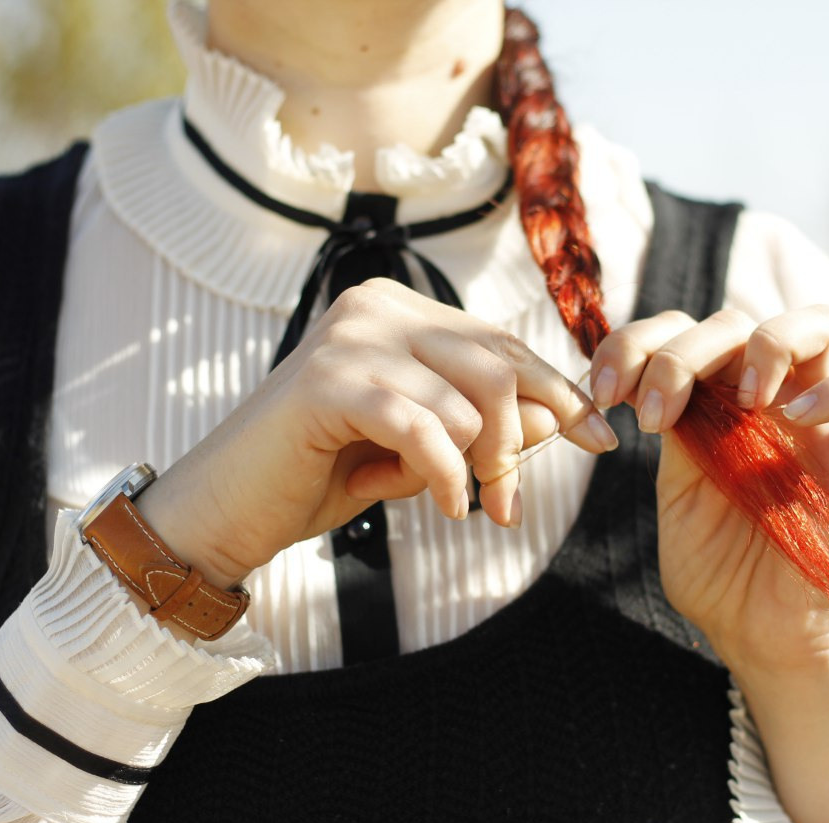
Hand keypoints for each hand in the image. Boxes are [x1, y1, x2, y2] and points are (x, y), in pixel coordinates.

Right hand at [137, 278, 616, 587]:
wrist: (227, 508)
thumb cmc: (324, 474)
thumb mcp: (422, 450)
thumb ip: (483, 429)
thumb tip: (557, 419)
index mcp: (401, 311)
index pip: (503, 346)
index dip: (558, 393)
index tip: (601, 441)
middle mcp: (377, 307)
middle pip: (497, 368)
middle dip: (519, 446)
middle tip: (511, 509)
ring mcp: (349, 338)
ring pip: (467, 402)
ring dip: (475, 469)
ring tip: (452, 505)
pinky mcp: (326, 381)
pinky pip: (423, 427)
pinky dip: (444, 475)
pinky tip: (447, 507)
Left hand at [591, 305, 828, 822]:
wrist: (763, 637)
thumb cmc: (719, 573)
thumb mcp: (678, 496)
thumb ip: (675, 435)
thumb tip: (648, 380)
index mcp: (714, 404)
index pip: (681, 331)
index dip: (635, 343)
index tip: (603, 393)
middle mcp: (767, 401)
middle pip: (735, 322)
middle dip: (680, 353)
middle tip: (653, 416)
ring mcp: (818, 425)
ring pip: (817, 326)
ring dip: (765, 345)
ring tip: (738, 400)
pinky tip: (791, 417)